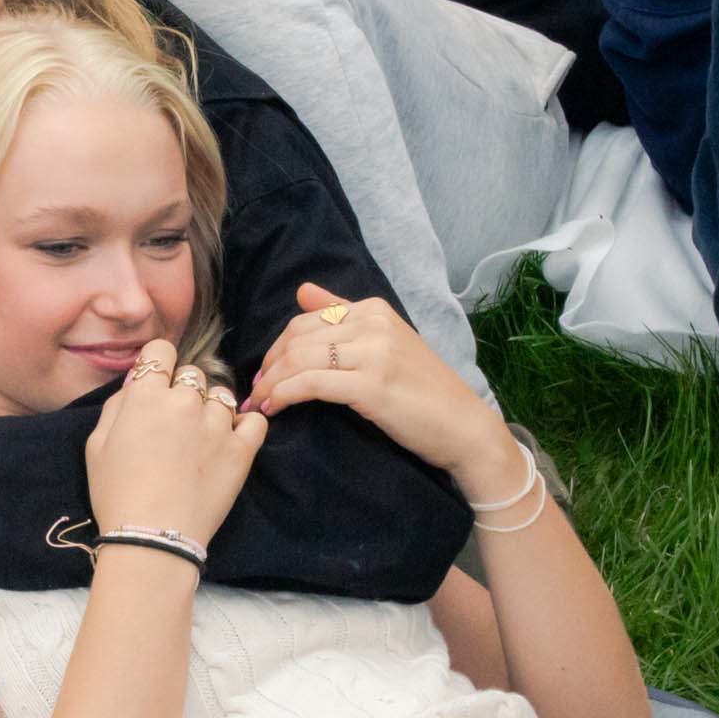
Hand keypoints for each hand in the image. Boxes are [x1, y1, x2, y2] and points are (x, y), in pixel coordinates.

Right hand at [84, 339, 266, 547]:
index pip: (161, 351)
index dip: (158, 366)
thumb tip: (137, 382)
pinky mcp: (242, 449)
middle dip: (184, 392)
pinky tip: (230, 442)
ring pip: (222, 396)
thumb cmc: (116, 495)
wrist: (152, 539)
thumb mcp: (96, 446)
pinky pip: (254, 420)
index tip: (157, 386)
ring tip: (201, 442)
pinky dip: (245, 427)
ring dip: (212, 411)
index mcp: (146, 396)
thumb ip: (116, 405)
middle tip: (175, 426)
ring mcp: (217, 423)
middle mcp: (184, 401)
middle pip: (193, 374)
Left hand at [244, 284, 528, 503]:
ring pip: (299, 359)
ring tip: (259, 406)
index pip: (306, 320)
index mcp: (374, 309)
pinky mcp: (371, 384)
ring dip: (271, 384)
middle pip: (297, 338)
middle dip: (268, 366)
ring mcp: (373, 352)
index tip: (265, 374)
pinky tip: (274, 410)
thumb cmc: (424, 392)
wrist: (464, 426)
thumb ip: (343, 313)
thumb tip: (303, 290)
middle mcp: (373, 323)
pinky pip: (310, 384)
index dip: (277, 348)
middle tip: (255, 394)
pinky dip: (284, 396)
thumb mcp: (386, 342)